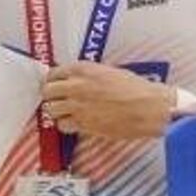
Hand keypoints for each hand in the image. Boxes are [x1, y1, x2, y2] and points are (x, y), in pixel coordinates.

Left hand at [39, 65, 174, 140]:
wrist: (149, 107)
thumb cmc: (136, 89)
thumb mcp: (110, 72)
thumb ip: (89, 76)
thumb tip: (79, 81)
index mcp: (83, 69)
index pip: (53, 74)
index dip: (53, 81)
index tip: (55, 86)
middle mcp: (75, 86)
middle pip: (47, 92)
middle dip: (51, 97)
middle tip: (58, 100)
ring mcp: (77, 106)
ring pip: (51, 110)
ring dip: (57, 112)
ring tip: (66, 114)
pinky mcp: (83, 124)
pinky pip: (63, 125)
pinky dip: (66, 125)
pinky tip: (75, 124)